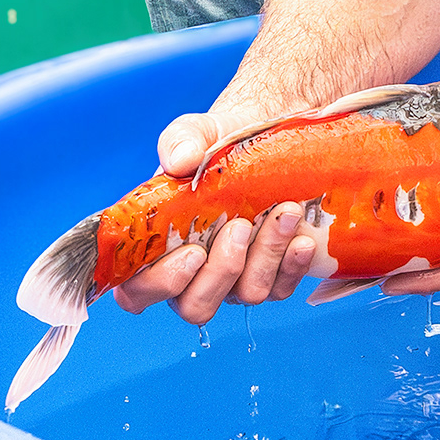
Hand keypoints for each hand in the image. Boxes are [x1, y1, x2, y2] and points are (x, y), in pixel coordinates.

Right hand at [114, 106, 317, 323]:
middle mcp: (194, 273)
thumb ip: (180, 141)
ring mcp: (235, 279)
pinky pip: (281, 288)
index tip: (193, 252)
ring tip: (284, 212)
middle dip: (222, 271)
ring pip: (247, 294)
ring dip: (266, 256)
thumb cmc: (218, 145)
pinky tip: (302, 238)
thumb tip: (180, 160)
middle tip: (240, 227)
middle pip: (195, 306)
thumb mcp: (198, 133)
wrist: (266, 141)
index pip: (137, 292)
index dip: (160, 285)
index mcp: (157, 247)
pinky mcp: (272, 276)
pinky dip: (293, 265)